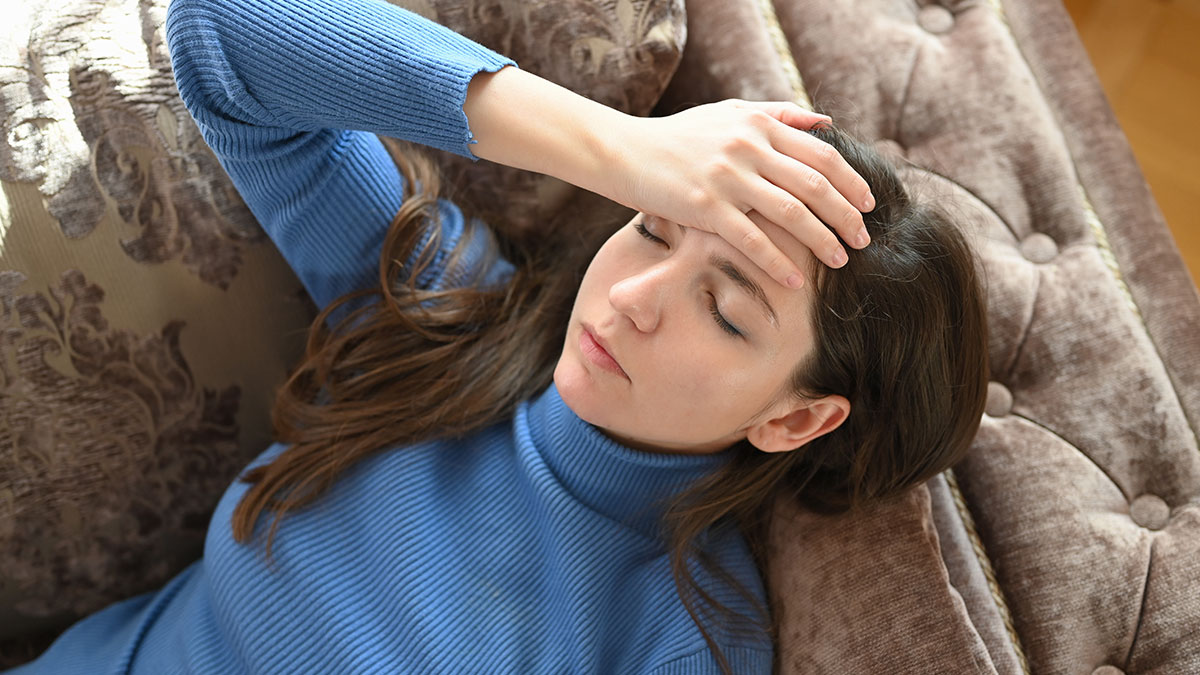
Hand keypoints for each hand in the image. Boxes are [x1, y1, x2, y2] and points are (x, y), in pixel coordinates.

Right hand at [610, 100, 874, 288]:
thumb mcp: (729, 112)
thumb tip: (826, 122)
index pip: (822, 155)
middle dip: (846, 216)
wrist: (623, 151)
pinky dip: (777, 262)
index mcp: (759, 125)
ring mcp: (727, 178)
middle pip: (815, 186)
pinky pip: (751, 239)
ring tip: (840, 261)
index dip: (852, 182)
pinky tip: (794, 279)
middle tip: (863, 240)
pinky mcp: (705, 207)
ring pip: (791, 213)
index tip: (869, 204)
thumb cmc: (678, 136)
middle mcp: (748, 148)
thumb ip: (779, 114)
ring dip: (822, 241)